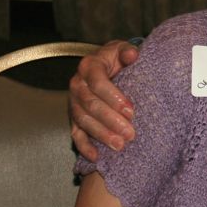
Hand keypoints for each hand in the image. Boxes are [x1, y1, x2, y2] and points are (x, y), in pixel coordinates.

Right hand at [69, 40, 140, 160]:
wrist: (108, 63)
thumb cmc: (118, 58)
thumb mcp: (123, 50)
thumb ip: (127, 52)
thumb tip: (132, 54)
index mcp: (89, 66)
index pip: (98, 83)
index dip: (114, 98)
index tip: (131, 110)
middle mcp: (77, 84)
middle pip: (91, 105)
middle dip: (111, 121)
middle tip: (130, 133)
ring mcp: (74, 102)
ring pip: (83, 121)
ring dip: (101, 135)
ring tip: (120, 146)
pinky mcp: (74, 116)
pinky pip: (75, 133)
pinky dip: (84, 146)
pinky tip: (96, 157)